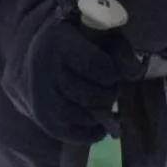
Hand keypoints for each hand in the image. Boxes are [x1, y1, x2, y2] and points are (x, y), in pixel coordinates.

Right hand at [17, 14, 126, 144]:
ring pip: (84, 116)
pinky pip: (72, 134)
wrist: (31, 51)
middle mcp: (45, 70)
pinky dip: (91, 133)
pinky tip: (98, 124)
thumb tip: (135, 73)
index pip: (98, 67)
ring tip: (103, 101)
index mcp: (58, 42)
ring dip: (101, 113)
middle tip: (109, 87)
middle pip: (92, 95)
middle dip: (108, 93)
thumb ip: (118, 48)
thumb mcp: (94, 32)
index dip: (112, 71)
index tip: (111, 69)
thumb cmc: (72, 39)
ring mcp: (41, 97)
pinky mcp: (42, 118)